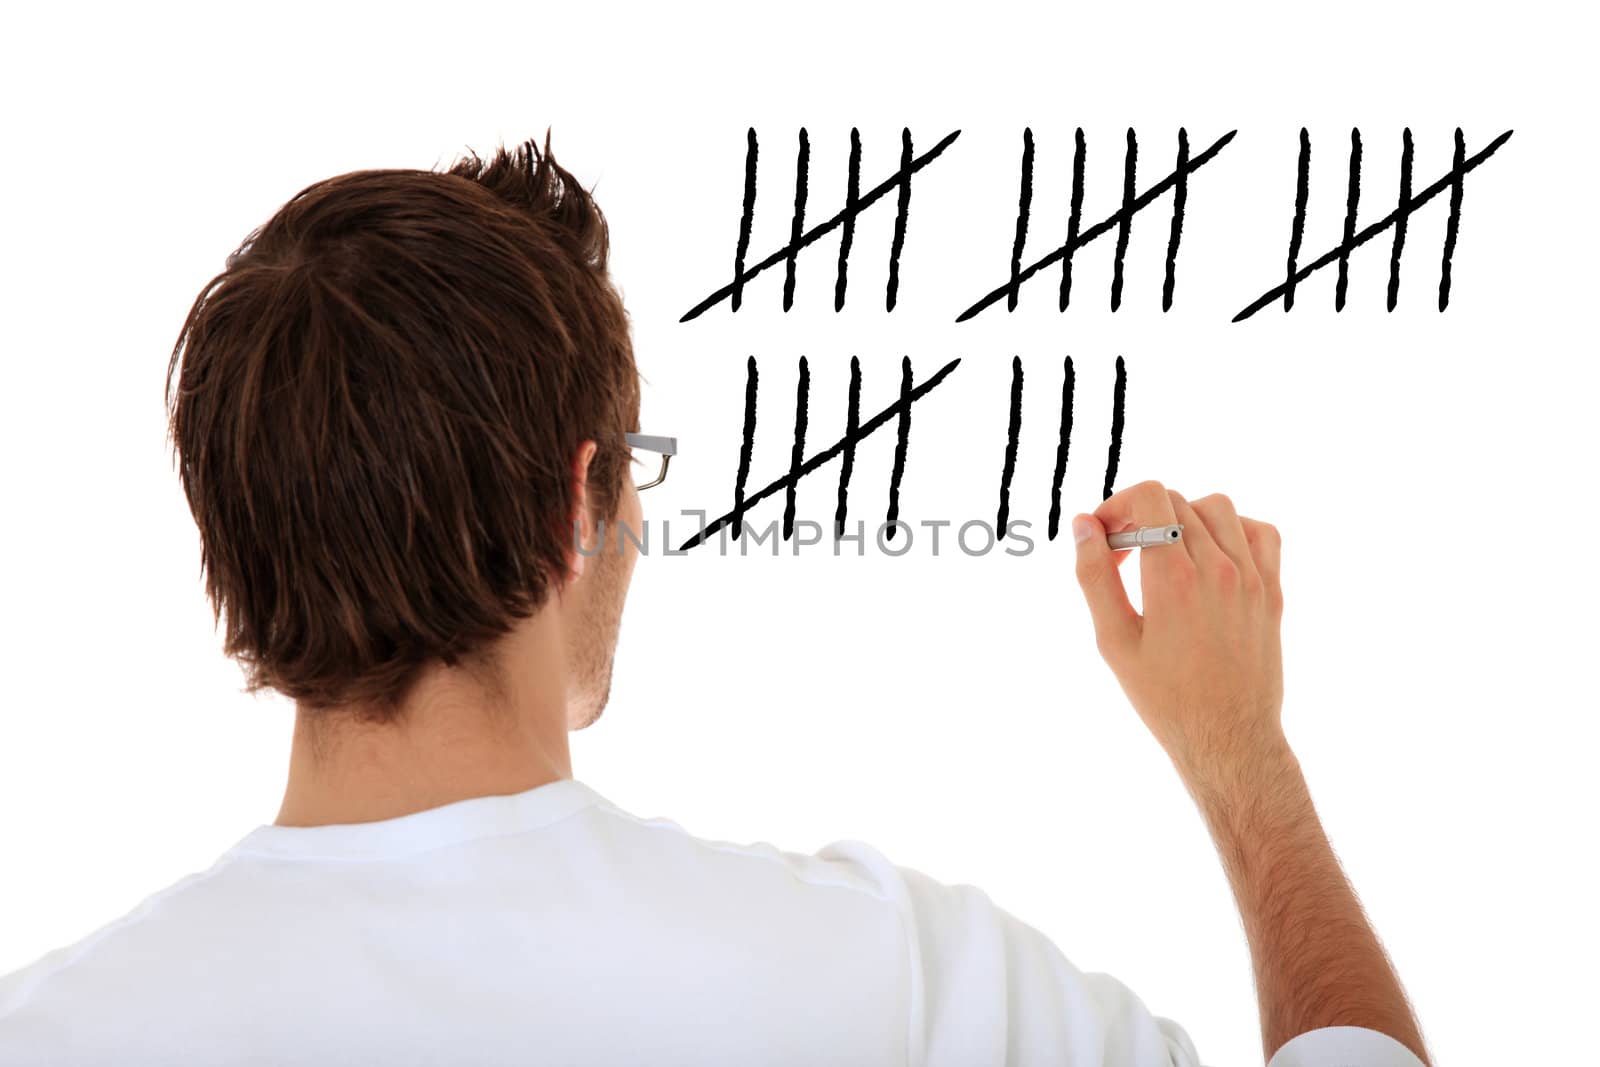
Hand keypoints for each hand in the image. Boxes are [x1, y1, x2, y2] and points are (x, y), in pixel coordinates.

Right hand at [1070, 481, 1285, 785]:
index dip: (1117, 507)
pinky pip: (1260, 532)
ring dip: (1184, 519)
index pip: (1149, 496)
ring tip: (1166, 556)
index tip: (1105, 541)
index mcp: (1174, 579)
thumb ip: (1095, 577)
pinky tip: (1210, 558)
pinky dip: (1232, 530)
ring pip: (1217, 508)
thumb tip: (1085, 526)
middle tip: (1123, 562)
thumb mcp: (1114, 641)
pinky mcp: (1272, 592)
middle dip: (1140, 519)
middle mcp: (1218, 569)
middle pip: (1176, 501)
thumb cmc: (1164, 699)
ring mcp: (1252, 578)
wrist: (1227, 739)